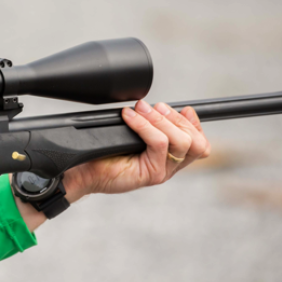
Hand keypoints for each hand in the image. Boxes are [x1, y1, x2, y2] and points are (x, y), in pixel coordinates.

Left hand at [15, 100, 210, 230]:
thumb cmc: (102, 153)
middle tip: (153, 106)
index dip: (195, 124)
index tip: (183, 108)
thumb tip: (157, 106)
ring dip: (161, 119)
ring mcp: (161, 172)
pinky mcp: (149, 175)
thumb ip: (149, 125)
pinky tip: (129, 117)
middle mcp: (169, 168)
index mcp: (169, 159)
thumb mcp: (130, 135)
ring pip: (180, 142)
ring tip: (140, 109)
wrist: (81, 172)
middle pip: (195, 142)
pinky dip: (144, 125)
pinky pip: (158, 143)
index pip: (200, 145)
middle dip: (175, 118)